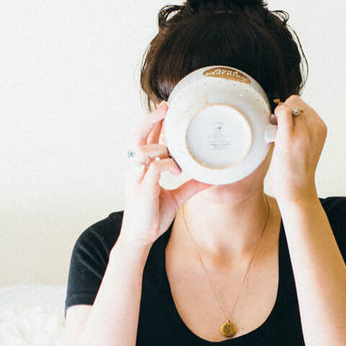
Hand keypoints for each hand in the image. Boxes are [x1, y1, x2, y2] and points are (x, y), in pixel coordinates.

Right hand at [119, 103, 208, 249]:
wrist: (140, 238)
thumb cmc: (152, 216)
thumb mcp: (176, 198)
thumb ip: (190, 186)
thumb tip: (208, 179)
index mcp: (142, 169)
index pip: (145, 139)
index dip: (153, 122)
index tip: (165, 108)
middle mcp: (136, 170)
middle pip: (137, 137)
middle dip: (150, 120)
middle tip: (164, 107)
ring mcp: (138, 179)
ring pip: (142, 150)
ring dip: (159, 144)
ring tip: (173, 147)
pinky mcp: (143, 190)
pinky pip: (153, 169)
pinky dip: (166, 165)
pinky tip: (176, 169)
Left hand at [270, 95, 325, 203]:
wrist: (296, 190)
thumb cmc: (296, 170)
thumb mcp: (306, 144)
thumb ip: (300, 128)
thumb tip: (284, 111)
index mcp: (320, 128)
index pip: (303, 105)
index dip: (290, 113)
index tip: (285, 127)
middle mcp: (315, 127)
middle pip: (295, 102)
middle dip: (284, 113)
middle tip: (280, 132)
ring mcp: (303, 131)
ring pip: (288, 104)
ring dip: (279, 116)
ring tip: (278, 135)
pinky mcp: (289, 137)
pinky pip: (282, 111)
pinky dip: (275, 116)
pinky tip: (273, 133)